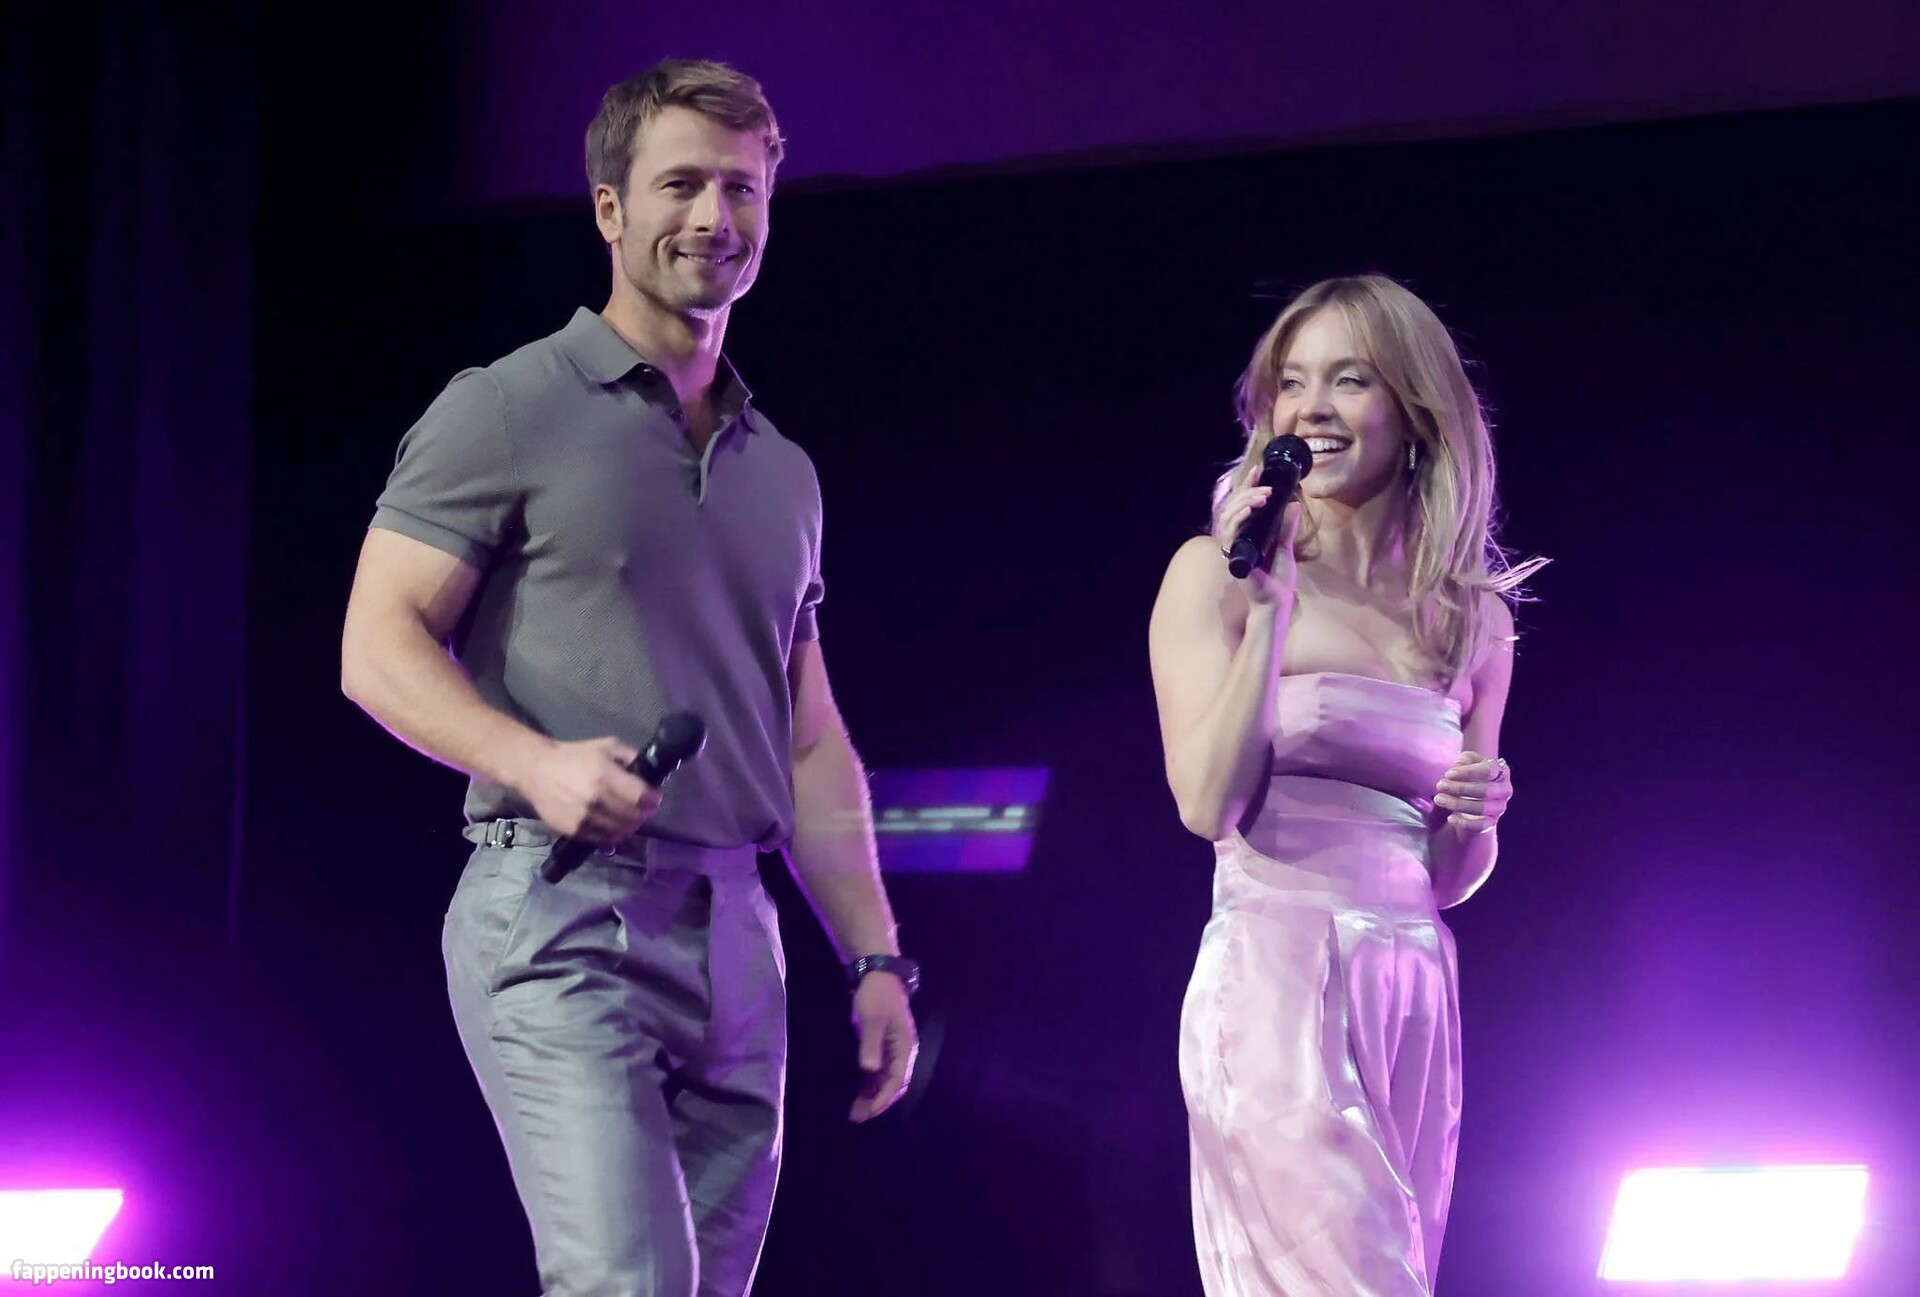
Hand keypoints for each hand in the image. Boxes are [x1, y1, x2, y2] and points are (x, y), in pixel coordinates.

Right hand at [518, 736, 660, 840]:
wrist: (537, 770)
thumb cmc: (574, 756)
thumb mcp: (606, 746)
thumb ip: (630, 756)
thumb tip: (650, 773)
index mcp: (605, 775)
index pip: (640, 796)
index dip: (652, 799)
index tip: (654, 797)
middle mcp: (596, 799)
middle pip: (633, 816)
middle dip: (643, 813)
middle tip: (644, 809)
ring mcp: (584, 817)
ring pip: (620, 830)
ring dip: (630, 825)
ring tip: (630, 818)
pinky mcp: (574, 830)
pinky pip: (603, 839)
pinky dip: (613, 834)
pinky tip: (613, 825)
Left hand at [849, 972, 917, 1121]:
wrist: (878, 973)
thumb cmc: (875, 995)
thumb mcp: (871, 1019)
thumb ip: (871, 1044)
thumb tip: (870, 1070)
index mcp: (905, 1046)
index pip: (897, 1080)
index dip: (882, 1098)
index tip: (866, 1112)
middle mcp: (904, 1051)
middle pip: (894, 1084)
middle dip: (878, 1102)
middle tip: (857, 1117)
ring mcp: (895, 1049)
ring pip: (887, 1080)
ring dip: (874, 1096)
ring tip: (856, 1110)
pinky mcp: (886, 1045)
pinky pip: (881, 1071)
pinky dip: (871, 1085)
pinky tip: (859, 1093)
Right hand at [1213, 462, 1301, 604]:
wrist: (1277, 601)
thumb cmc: (1278, 580)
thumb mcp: (1285, 547)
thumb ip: (1287, 527)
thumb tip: (1294, 504)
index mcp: (1246, 535)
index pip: (1240, 505)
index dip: (1246, 487)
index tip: (1258, 471)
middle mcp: (1235, 539)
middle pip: (1232, 506)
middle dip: (1246, 490)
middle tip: (1263, 483)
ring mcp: (1233, 547)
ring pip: (1228, 516)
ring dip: (1244, 501)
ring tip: (1262, 495)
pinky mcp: (1234, 556)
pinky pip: (1230, 532)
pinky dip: (1239, 518)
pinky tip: (1250, 509)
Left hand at [1435, 751, 1511, 834]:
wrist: (1475, 797)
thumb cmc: (1471, 775)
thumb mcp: (1468, 762)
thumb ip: (1465, 760)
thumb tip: (1458, 767)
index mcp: (1501, 771)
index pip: (1489, 770)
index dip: (1468, 772)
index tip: (1448, 774)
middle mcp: (1504, 790)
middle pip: (1485, 790)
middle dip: (1460, 788)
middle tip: (1440, 785)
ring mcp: (1499, 808)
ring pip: (1481, 808)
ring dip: (1458, 803)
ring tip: (1438, 799)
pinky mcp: (1491, 823)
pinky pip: (1480, 826)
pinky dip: (1465, 823)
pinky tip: (1450, 818)